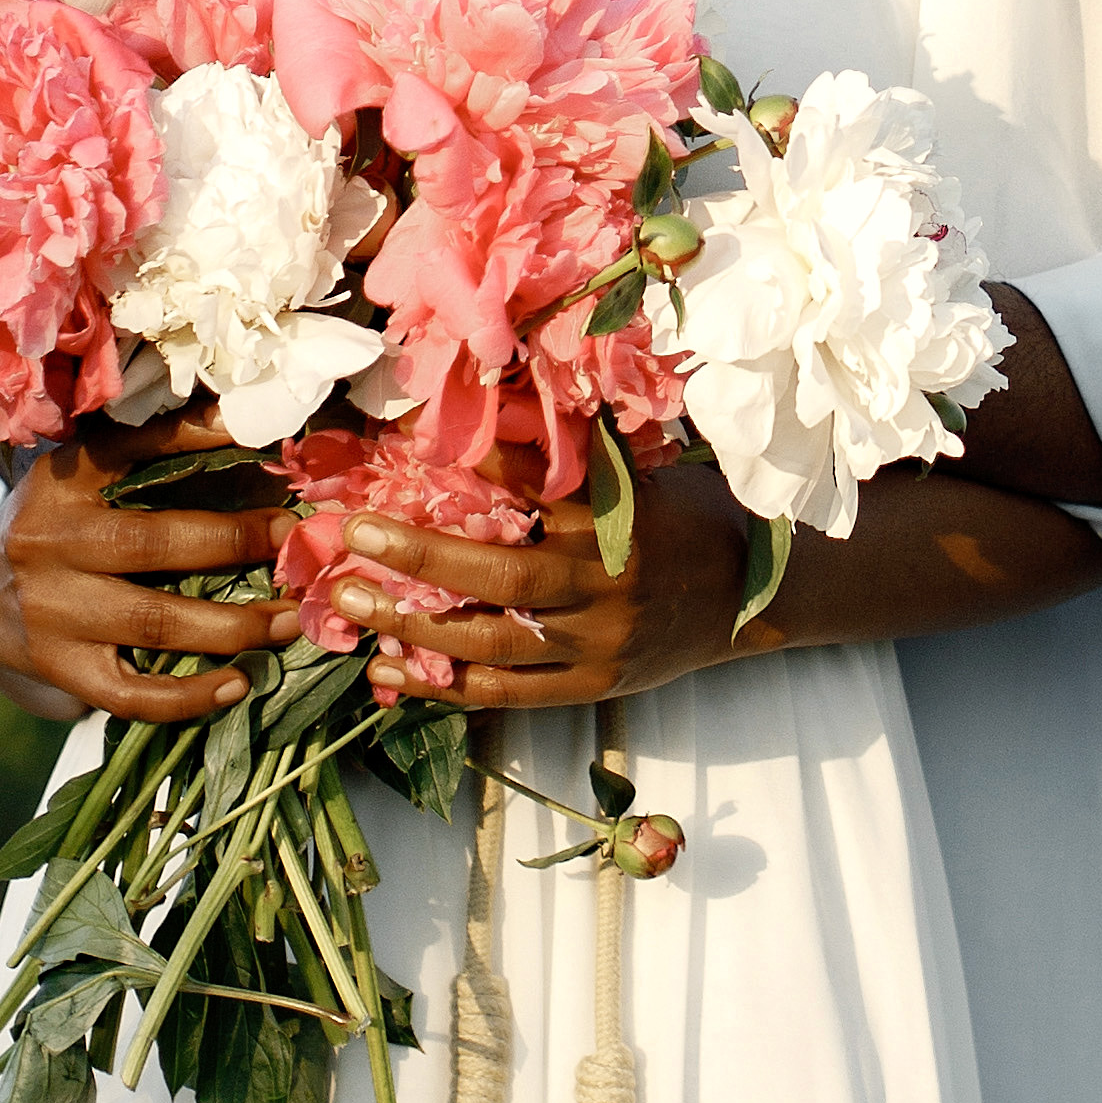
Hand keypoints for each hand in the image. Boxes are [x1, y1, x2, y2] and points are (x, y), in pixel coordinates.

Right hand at [0, 438, 291, 723]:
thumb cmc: (56, 523)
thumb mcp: (83, 473)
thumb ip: (150, 446)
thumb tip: (240, 421)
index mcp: (62, 481)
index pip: (133, 449)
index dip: (200, 442)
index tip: (265, 449)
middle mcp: (51, 543)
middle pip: (154, 544)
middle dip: (235, 543)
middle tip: (294, 544)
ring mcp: (52, 613)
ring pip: (152, 624)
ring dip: (232, 625)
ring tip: (287, 621)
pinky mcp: (60, 668)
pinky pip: (130, 694)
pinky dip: (188, 697)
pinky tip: (237, 685)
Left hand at [340, 447, 765, 715]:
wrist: (751, 598)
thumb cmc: (686, 518)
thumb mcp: (643, 473)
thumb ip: (572, 456)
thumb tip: (489, 410)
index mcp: (621, 520)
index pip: (541, 485)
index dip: (479, 463)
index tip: (412, 442)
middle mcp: (607, 585)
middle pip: (502, 576)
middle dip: (420, 555)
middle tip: (356, 530)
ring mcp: (597, 644)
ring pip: (493, 640)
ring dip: (413, 623)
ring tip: (350, 599)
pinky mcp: (590, 687)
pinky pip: (505, 692)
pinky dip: (444, 684)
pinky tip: (391, 671)